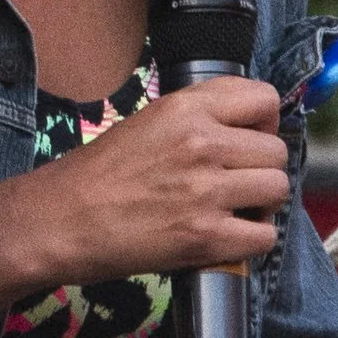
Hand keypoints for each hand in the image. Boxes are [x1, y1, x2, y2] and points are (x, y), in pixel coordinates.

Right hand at [30, 76, 288, 283]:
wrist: (60, 219)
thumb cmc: (96, 175)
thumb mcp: (146, 122)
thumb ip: (195, 115)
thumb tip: (245, 124)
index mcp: (184, 108)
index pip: (264, 99)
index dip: (263, 122)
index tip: (248, 138)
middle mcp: (201, 143)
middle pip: (276, 151)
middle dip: (260, 168)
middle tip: (234, 182)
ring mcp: (206, 191)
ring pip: (277, 189)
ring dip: (260, 203)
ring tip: (230, 208)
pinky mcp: (207, 237)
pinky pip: (265, 235)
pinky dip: (251, 239)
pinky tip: (225, 235)